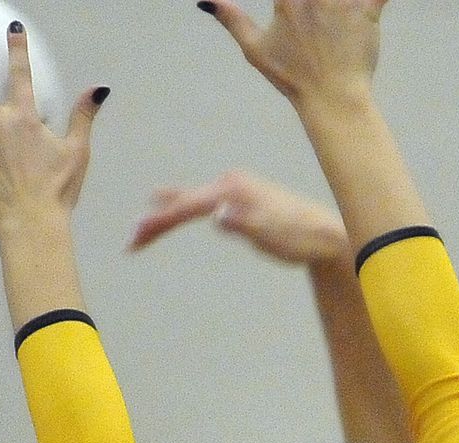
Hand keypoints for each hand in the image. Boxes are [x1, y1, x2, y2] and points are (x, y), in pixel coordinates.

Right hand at [130, 172, 348, 266]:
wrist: (327, 236)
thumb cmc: (302, 238)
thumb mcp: (273, 234)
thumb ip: (244, 225)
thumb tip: (218, 217)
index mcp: (234, 189)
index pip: (189, 205)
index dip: (162, 222)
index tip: (139, 236)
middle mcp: (231, 183)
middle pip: (184, 202)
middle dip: (157, 222)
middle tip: (131, 242)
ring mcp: (236, 189)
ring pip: (191, 202)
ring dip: (166, 217)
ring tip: (141, 230)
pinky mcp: (240, 199)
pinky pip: (202, 203)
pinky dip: (181, 209)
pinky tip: (167, 204)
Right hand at [199, 0, 386, 108]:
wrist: (332, 102)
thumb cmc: (294, 79)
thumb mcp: (255, 50)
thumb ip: (232, 19)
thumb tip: (207, 1)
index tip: (289, 3)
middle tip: (318, 7)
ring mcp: (341, 2)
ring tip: (336, 5)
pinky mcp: (367, 11)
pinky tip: (375, 3)